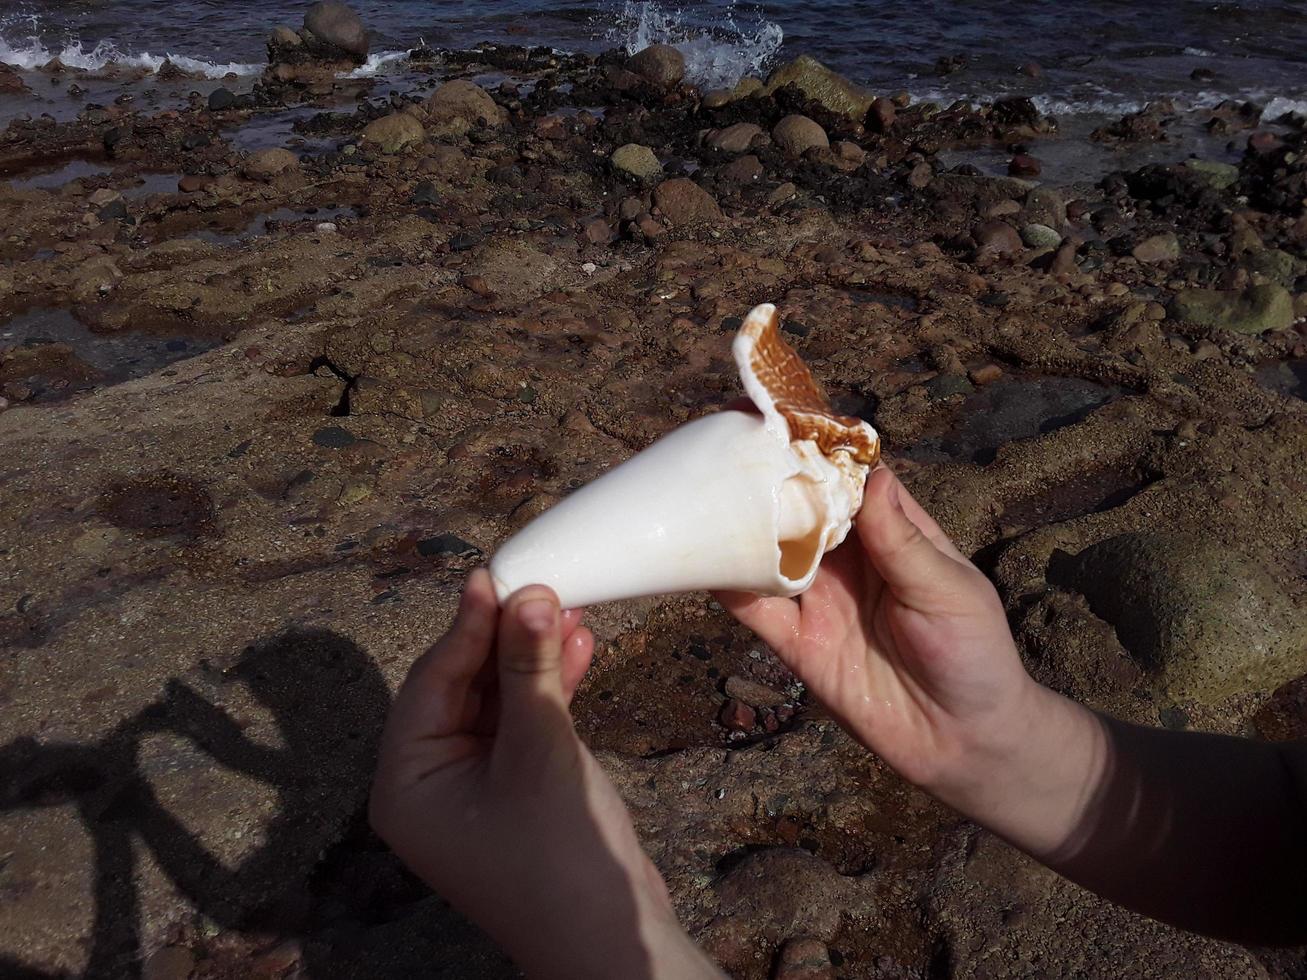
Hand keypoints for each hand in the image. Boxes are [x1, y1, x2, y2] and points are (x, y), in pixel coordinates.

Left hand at [370, 570, 722, 979]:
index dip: (466, 626)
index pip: (430, 682)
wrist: (612, 939)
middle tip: (544, 587)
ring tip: (572, 609)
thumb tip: (528, 594)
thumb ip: (529, 669)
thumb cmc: (560, 857)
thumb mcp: (540, 751)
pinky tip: (581, 649)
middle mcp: (428, 783)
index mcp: (405, 783)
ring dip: (535, 657)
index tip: (495, 574)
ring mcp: (472, 786)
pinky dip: (550, 689)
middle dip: (507, 638)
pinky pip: (522, 722)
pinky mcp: (513, 787)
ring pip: (497, 699)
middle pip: (462, 685)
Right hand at [716, 467, 1097, 850]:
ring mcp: (820, 600)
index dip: (818, 446)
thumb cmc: (975, 654)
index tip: (782, 416)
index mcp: (894, 533)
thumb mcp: (948, 591)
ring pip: (768, 551)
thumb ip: (902, 542)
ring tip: (701, 489)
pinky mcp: (798, 644)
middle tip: (723, 441)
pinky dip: (727, 584)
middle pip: (799, 507)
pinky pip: (755, 609)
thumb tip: (870, 477)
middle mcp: (850, 559)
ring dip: (738, 524)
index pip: (850, 477)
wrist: (965, 743)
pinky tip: (700, 558)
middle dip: (766, 476)